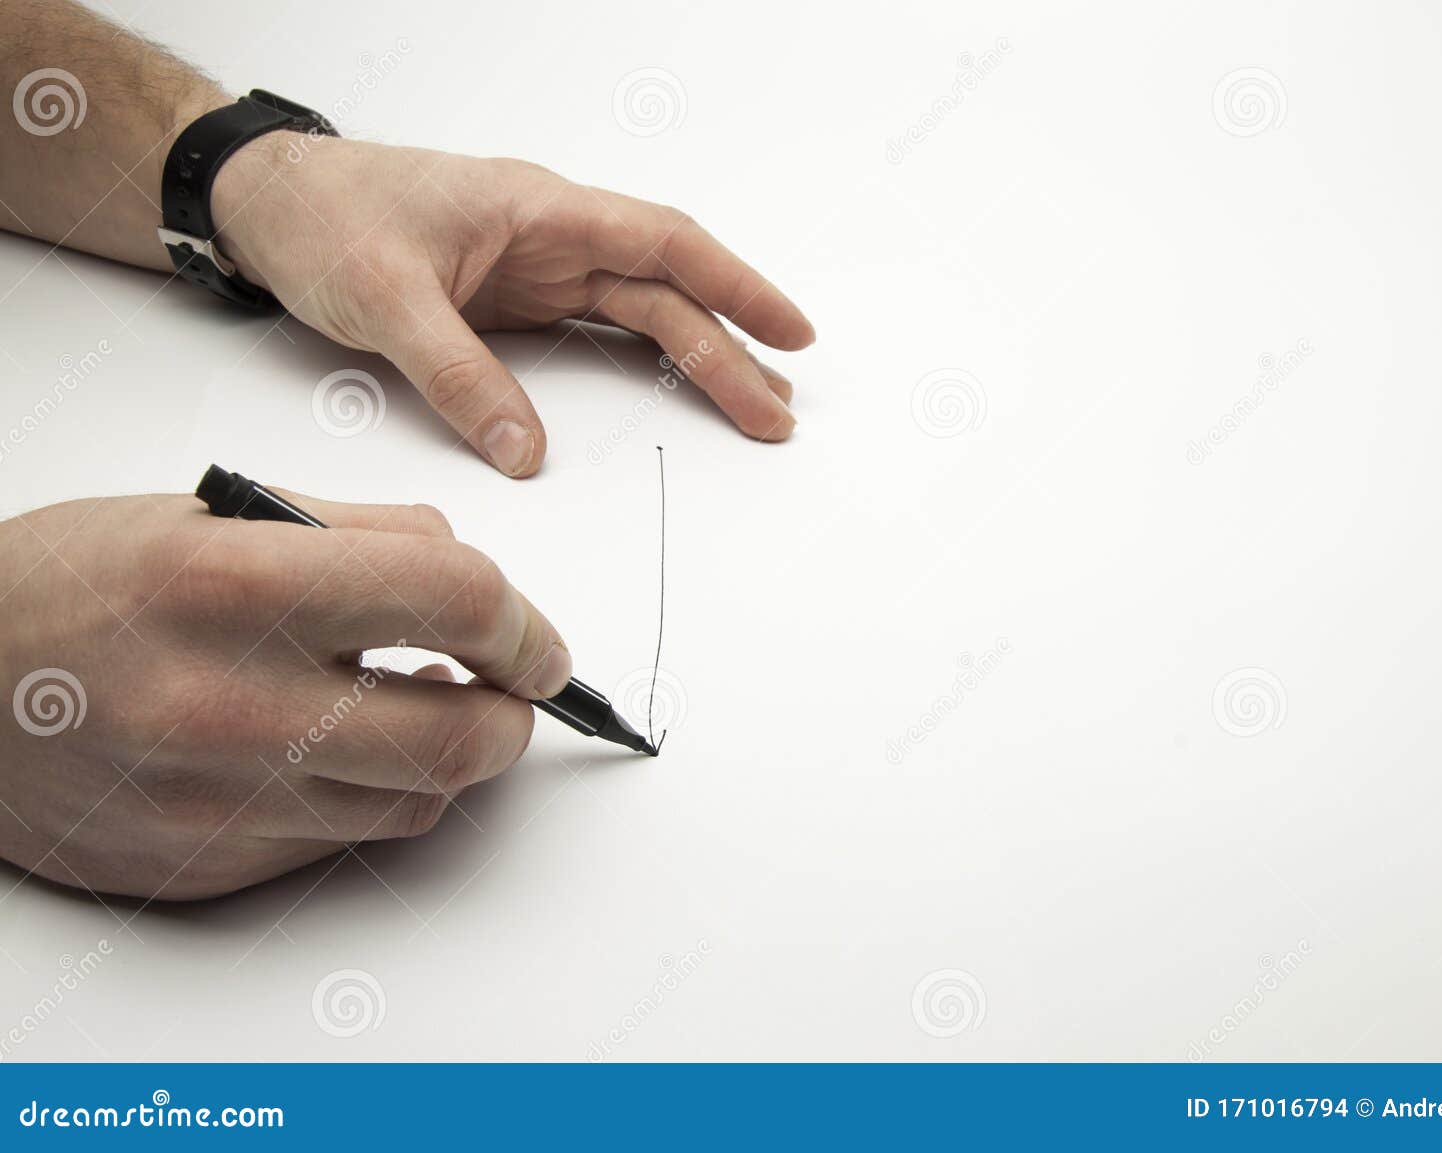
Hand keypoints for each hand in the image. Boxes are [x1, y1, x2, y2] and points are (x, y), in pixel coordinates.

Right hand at [0, 493, 567, 899]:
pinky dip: (369, 796)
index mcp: (238, 585)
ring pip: (419, 802)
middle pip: (464, 736)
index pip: (456, 599)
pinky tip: (336, 752)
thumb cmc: (68, 586)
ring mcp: (219, 801)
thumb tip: (470, 573)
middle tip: (508, 685)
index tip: (533, 635)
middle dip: (515, 710)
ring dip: (445, 755)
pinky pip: (347, 841)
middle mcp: (230, 703)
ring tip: (411, 707)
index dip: (523, 619)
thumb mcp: (213, 513)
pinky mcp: (209, 866)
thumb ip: (363, 533)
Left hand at [212, 135, 814, 475]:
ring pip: (643, 314)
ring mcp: (540, 269)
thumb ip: (459, 378)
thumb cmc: (324, 217)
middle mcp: (553, 236)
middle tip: (776, 414)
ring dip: (700, 360)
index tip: (788, 332)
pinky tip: (683, 389)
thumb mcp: (385, 300)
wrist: (268, 204)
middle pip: (665, 292)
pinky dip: (648, 362)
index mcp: (539, 210)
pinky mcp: (520, 301)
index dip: (735, 286)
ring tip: (753, 408)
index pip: (662, 244)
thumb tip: (526, 453)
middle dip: (729, 350)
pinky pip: (601, 332)